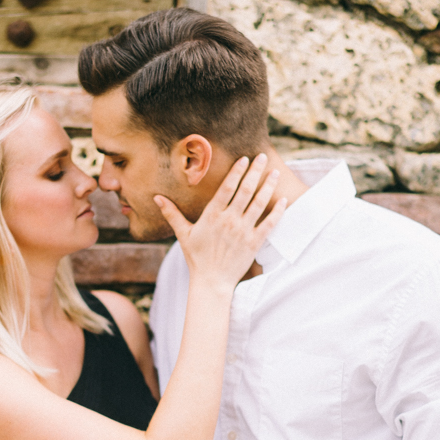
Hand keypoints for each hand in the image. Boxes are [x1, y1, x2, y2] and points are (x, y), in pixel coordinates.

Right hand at [154, 154, 285, 291]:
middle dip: (255, 171)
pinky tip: (283, 199)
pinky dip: (277, 211)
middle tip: (263, 157)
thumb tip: (157, 198)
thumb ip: (172, 214)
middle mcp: (229, 220)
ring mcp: (243, 231)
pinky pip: (269, 223)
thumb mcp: (183, 234)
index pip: (227, 187)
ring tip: (274, 173)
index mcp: (212, 215)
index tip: (245, 158)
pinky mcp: (254, 243)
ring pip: (259, 203)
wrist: (212, 282)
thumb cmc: (197, 258)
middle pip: (245, 190)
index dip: (237, 171)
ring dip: (268, 186)